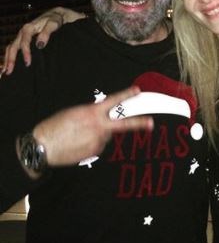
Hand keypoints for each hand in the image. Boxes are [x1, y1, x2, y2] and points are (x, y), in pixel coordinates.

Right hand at [2, 8, 85, 74]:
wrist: (55, 15)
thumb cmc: (55, 19)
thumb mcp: (53, 23)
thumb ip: (47, 32)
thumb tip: (40, 44)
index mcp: (28, 28)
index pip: (24, 42)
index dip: (25, 53)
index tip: (28, 63)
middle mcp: (22, 32)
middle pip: (13, 46)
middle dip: (10, 59)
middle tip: (10, 71)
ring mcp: (21, 36)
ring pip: (10, 48)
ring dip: (7, 59)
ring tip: (6, 72)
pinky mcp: (22, 39)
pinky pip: (13, 48)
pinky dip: (9, 56)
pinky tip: (9, 66)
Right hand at [31, 87, 152, 168]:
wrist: (44, 146)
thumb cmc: (54, 127)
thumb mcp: (73, 113)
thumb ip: (91, 115)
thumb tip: (99, 120)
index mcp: (92, 112)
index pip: (113, 101)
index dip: (126, 95)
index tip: (137, 90)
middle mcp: (99, 126)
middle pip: (124, 124)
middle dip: (139, 123)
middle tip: (151, 123)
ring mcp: (98, 140)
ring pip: (105, 135)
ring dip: (97, 134)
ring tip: (78, 135)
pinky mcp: (95, 151)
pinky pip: (98, 145)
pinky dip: (91, 143)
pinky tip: (77, 143)